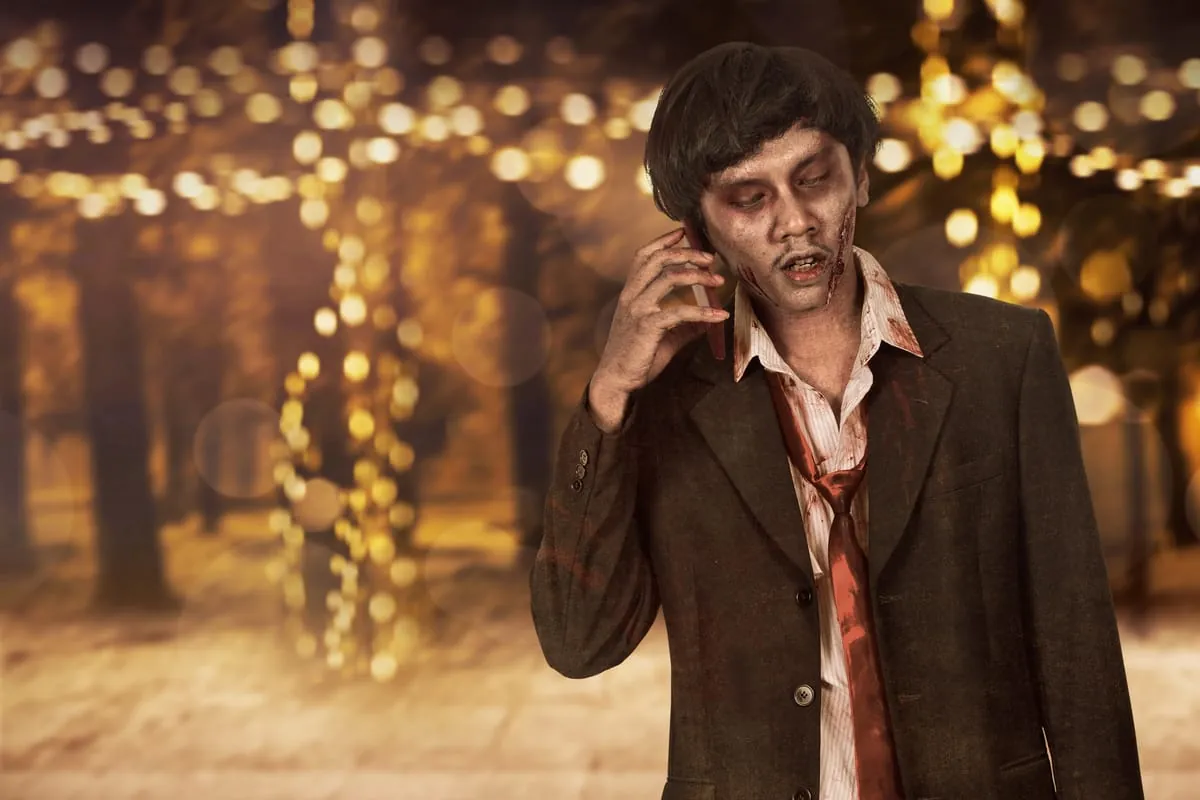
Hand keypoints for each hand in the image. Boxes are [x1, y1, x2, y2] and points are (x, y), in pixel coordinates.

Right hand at [589, 228, 727, 430]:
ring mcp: (638, 309)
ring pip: (669, 278)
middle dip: (687, 254)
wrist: (617, 379)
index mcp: (631, 293)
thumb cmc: (637, 357)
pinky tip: (720, 316)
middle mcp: (631, 296)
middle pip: (658, 259)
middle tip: (711, 259)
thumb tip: (708, 320)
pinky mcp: (647, 326)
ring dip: (698, 276)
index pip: (644, 256)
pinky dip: (703, 312)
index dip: (663, 241)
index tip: (684, 232)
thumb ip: (684, 325)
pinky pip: (679, 312)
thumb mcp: (663, 336)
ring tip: (719, 282)